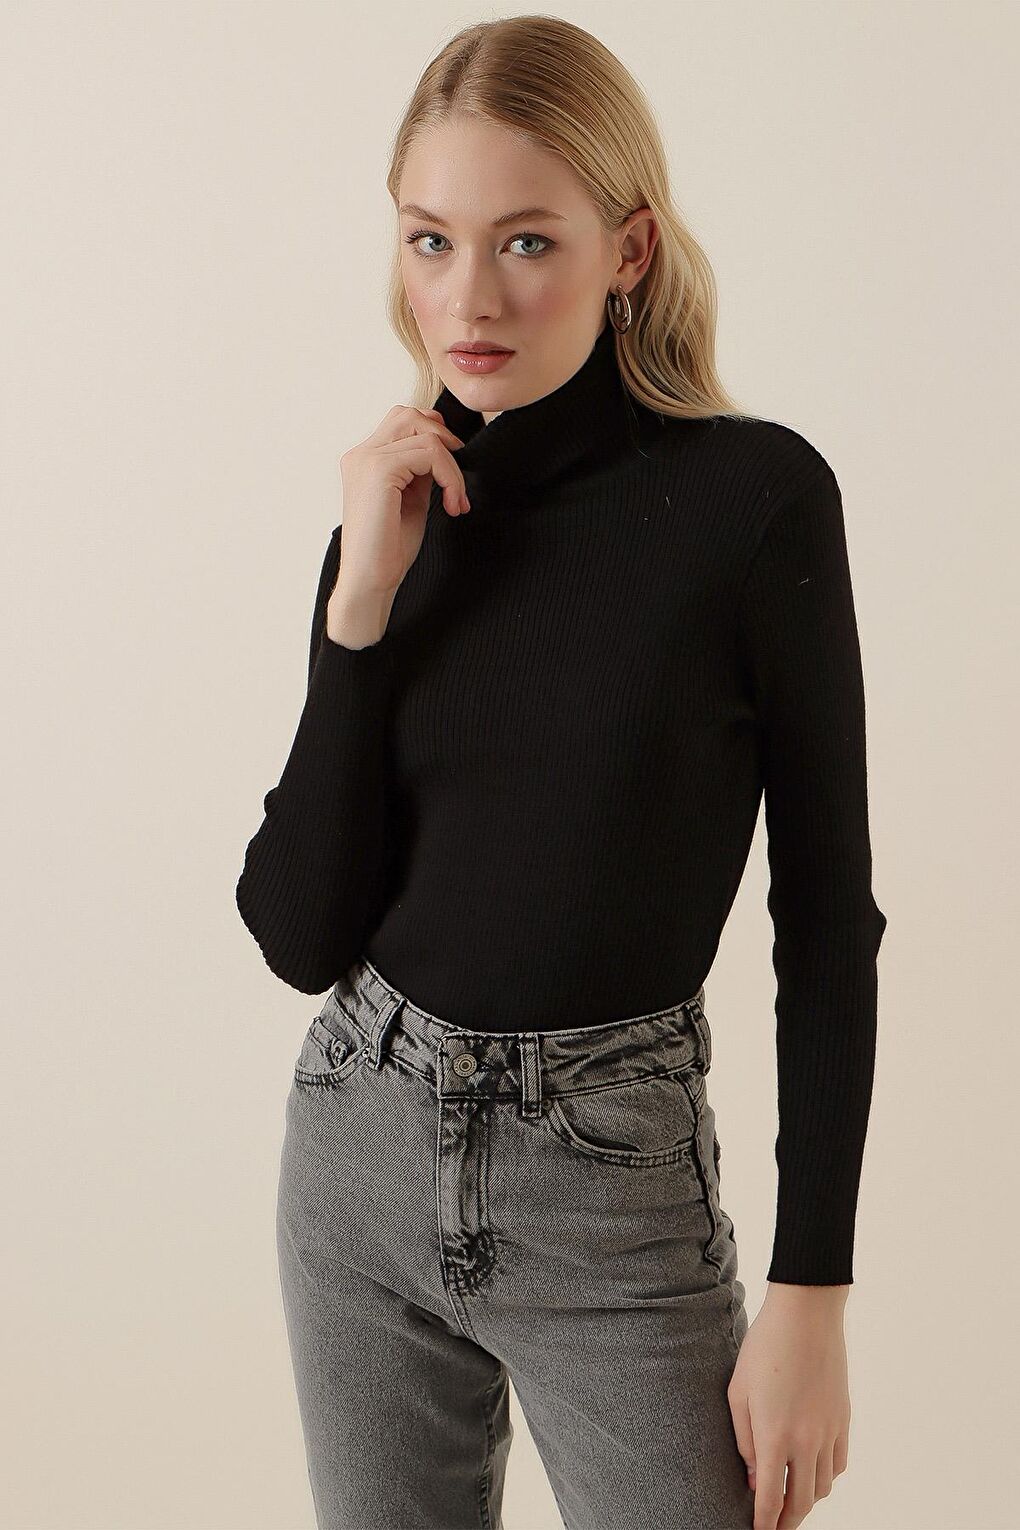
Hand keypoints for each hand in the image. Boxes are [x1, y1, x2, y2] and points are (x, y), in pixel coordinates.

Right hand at [334, 404, 469, 608]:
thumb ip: (420, 470)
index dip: (436, 437)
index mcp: (365, 459)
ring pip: (424, 433)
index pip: (404, 420)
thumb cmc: (389, 549)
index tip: (452, 476)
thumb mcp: (411, 498)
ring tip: (455, 500)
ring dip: (451, 466)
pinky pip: (429, 453)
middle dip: (444, 442)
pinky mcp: (378, 470)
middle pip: (410, 414)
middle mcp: (360, 454)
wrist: (370, 582)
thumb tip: (443, 449)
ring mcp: (366, 459)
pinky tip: (451, 505)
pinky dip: (449, 477)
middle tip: (456, 482)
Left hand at [727, 1283, 851, 1528]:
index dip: (763, 1523)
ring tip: (792, 1503)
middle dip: (787, 1522)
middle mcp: (806, 1441)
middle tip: (774, 1528)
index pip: (771, 1499)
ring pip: (822, 1487)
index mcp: (774, 1436)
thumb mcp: (738, 1391)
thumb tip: (753, 1477)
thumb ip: (743, 1439)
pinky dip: (826, 1477)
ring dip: (807, 1501)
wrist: (806, 1315)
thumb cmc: (764, 1347)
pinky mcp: (843, 1419)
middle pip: (801, 1502)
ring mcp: (829, 1431)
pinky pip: (838, 1463)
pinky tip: (813, 1473)